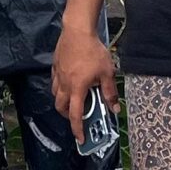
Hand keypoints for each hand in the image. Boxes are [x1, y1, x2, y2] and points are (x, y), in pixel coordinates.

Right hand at [52, 20, 115, 144]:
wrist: (77, 30)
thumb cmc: (93, 51)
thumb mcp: (107, 72)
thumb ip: (110, 92)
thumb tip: (115, 109)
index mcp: (77, 89)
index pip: (75, 115)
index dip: (77, 129)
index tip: (80, 139)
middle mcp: (64, 85)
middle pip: (61, 107)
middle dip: (67, 116)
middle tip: (78, 116)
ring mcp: (58, 75)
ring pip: (55, 95)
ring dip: (62, 102)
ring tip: (73, 99)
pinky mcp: (55, 65)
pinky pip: (55, 82)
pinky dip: (60, 87)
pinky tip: (68, 81)